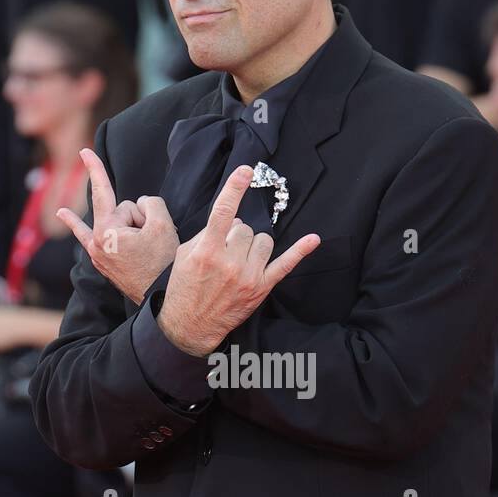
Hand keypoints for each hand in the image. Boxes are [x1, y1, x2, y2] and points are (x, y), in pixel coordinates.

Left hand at [57, 147, 178, 304]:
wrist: (161, 297)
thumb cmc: (163, 262)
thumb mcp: (164, 224)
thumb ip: (150, 202)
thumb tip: (142, 206)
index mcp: (108, 231)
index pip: (111, 195)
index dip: (100, 171)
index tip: (84, 150)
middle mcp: (96, 242)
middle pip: (121, 211)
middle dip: (140, 219)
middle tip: (153, 242)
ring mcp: (96, 252)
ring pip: (116, 223)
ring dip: (130, 226)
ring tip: (138, 240)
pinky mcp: (101, 260)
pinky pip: (87, 236)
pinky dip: (75, 224)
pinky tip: (61, 214)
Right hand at [156, 165, 321, 356]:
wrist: (189, 326)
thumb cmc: (184, 289)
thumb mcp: (184, 257)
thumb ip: (205, 235)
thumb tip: (231, 219)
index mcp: (207, 251)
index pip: (223, 212)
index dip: (235, 188)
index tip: (245, 170)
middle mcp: (229, 262)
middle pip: (246, 228)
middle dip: (237, 235)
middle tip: (226, 250)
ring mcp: (247, 276)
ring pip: (263, 241)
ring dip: (254, 245)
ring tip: (240, 259)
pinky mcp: (261, 288)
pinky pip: (285, 265)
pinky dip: (300, 251)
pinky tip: (313, 239)